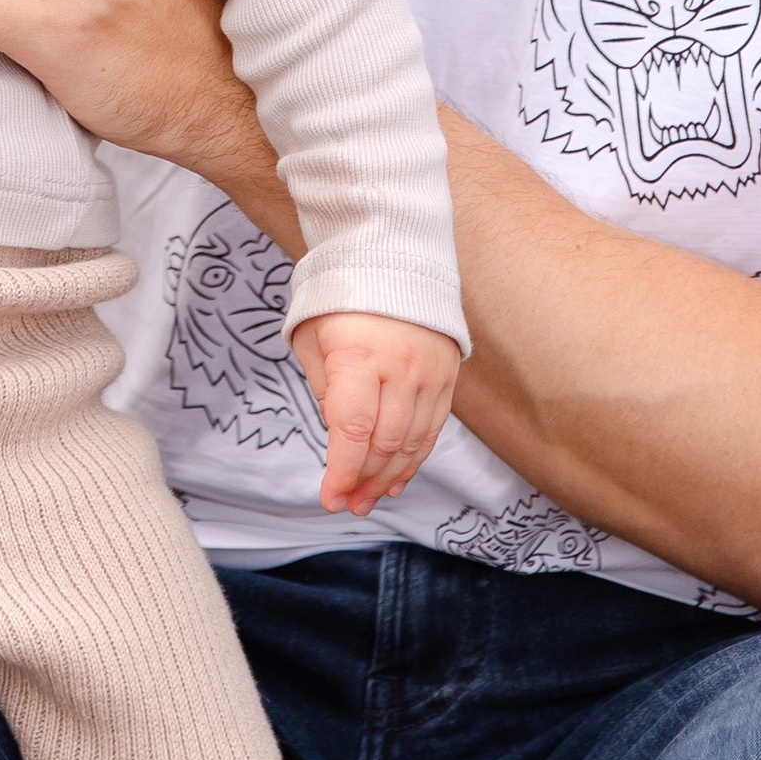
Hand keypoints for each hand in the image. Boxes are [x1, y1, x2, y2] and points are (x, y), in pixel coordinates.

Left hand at [293, 312, 459, 514]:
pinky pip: (433, 428)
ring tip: (369, 498)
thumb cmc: (341, 298)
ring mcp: (430, 372)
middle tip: (346, 502)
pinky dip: (416, 458)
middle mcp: (401, 367)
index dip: (342, 471)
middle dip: (362, 480)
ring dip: (389, 477)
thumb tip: (339, 439)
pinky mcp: (447, 375)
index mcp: (360, 357)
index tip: (330, 497)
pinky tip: (398, 477)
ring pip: (413, 442)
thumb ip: (326, 392)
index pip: (352, 430)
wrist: (391, 256)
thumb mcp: (313, 339)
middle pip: (385, 442)